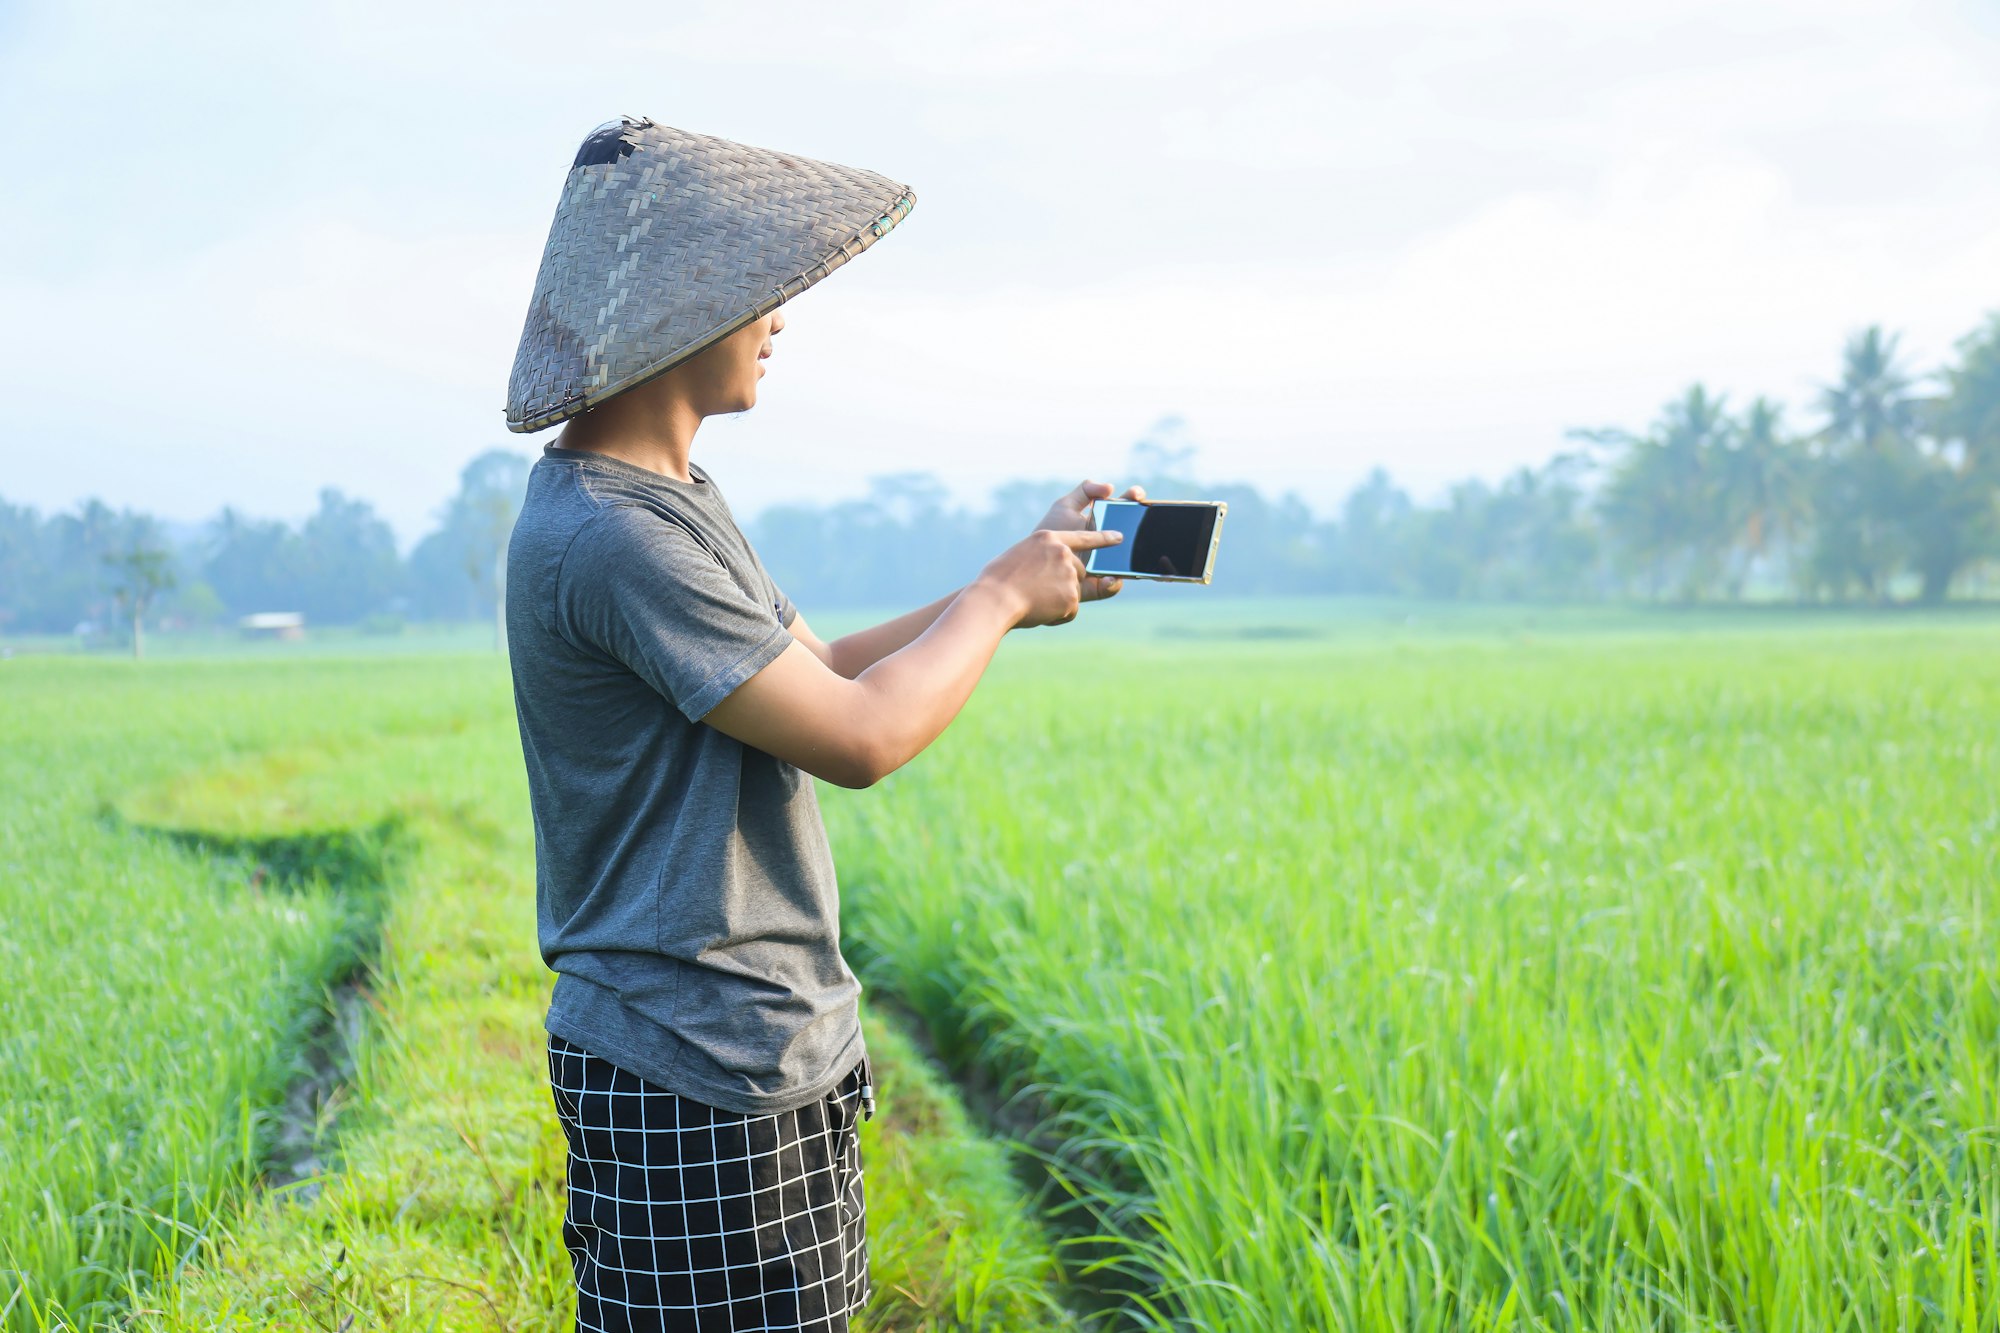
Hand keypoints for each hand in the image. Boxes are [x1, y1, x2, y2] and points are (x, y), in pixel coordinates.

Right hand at [977, 528, 1125, 628]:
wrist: (995, 600)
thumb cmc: (997, 581)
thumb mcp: (1019, 555)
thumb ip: (1040, 556)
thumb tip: (1050, 569)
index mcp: (1048, 538)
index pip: (1083, 537)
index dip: (1103, 538)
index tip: (1119, 538)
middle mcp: (1062, 553)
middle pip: (1079, 571)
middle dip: (1065, 583)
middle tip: (1039, 591)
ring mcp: (1069, 574)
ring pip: (1073, 592)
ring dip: (1058, 601)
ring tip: (1034, 601)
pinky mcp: (1072, 596)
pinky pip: (1070, 610)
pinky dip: (1057, 616)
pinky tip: (1040, 611)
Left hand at [1035, 479, 1147, 600]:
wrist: (1031, 562)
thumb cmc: (1050, 531)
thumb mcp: (1065, 507)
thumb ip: (1085, 491)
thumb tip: (1110, 487)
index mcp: (1104, 524)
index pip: (1125, 510)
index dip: (1134, 500)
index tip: (1137, 495)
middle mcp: (1109, 546)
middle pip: (1133, 536)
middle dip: (1143, 528)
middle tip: (1141, 517)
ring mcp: (1104, 567)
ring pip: (1127, 565)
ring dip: (1133, 562)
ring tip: (1129, 556)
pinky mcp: (1095, 587)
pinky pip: (1111, 587)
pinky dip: (1113, 584)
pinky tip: (1109, 577)